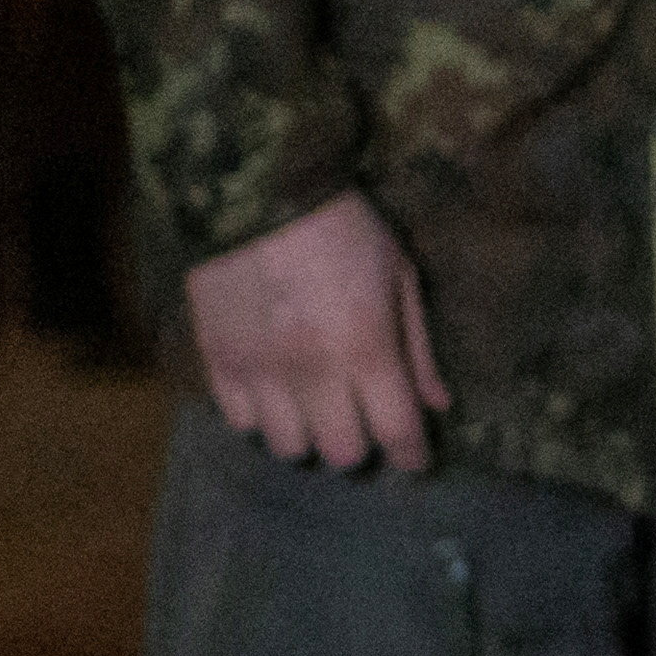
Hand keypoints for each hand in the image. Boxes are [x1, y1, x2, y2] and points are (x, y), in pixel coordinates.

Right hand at [185, 191, 448, 470]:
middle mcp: (311, 371)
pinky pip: (240, 422)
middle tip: (366, 426)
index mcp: (366, 348)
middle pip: (340, 451)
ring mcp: (258, 370)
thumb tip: (439, 404)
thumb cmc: (344, 228)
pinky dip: (262, 420)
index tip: (415, 461)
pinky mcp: (216, 361)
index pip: (395, 430)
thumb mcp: (399, 275)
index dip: (410, 456)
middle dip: (361, 447)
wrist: (257, 193)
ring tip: (318, 413)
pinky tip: (276, 397)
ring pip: (286, 446)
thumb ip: (418, 347)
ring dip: (310, 437)